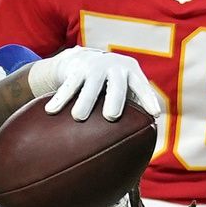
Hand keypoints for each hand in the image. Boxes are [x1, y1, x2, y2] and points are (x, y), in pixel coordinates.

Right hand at [30, 47, 162, 122]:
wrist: (86, 58)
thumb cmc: (112, 85)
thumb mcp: (125, 90)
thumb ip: (135, 109)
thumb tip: (144, 147)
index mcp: (131, 73)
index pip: (142, 87)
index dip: (148, 99)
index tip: (154, 114)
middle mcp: (114, 68)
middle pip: (117, 85)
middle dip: (115, 100)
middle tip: (111, 116)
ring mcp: (94, 68)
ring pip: (90, 86)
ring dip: (84, 101)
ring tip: (79, 117)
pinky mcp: (76, 70)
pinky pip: (68, 86)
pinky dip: (60, 99)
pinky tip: (51, 111)